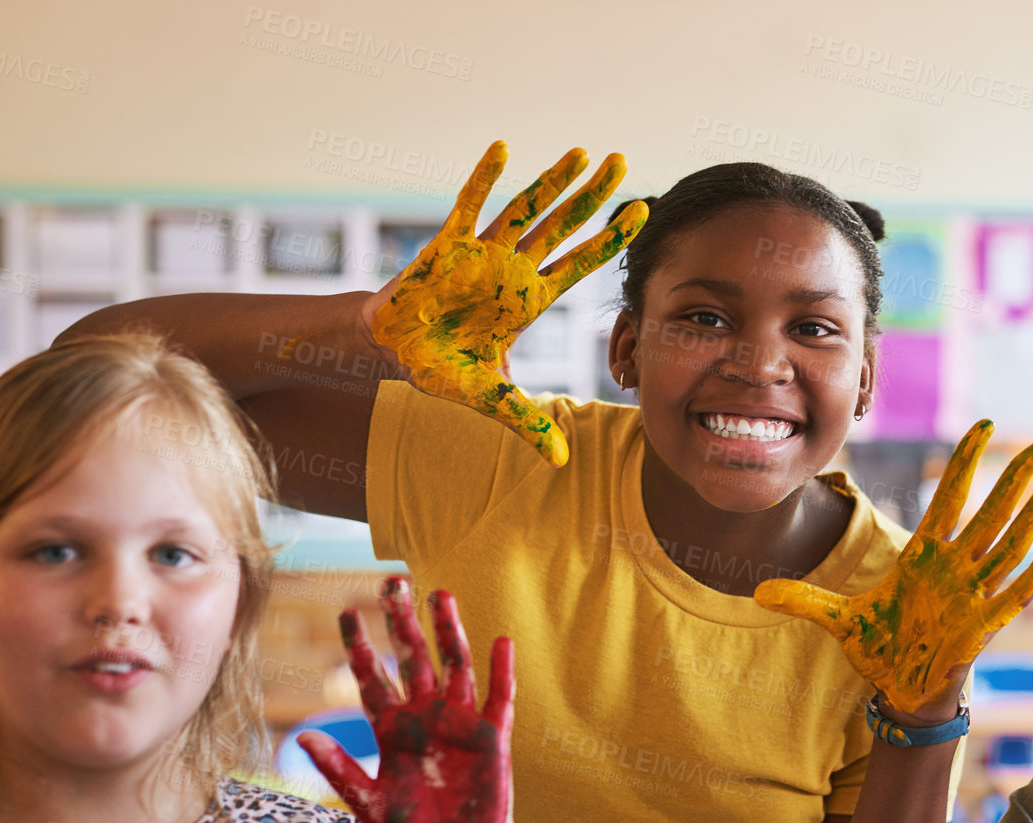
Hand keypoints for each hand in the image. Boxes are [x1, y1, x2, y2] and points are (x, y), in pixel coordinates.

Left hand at [299, 577, 511, 822]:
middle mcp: (425, 716)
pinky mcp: (492, 737)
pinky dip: (501, 671)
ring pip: (453, 666)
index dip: (360, 646)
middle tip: (392, 583)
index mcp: (392, 728)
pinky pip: (499, 697)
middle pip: (412, 658)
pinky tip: (501, 642)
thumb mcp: (366, 803)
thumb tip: (303, 737)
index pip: (373, 677)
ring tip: (439, 595)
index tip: (347, 613)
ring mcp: (460, 722)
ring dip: (448, 631)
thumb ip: (339, 768)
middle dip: (402, 621)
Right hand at [367, 141, 647, 466]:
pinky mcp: (446, 244)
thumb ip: (525, 421)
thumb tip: (562, 462)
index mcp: (527, 300)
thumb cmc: (438, 366)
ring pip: (525, 209)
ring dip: (551, 181)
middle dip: (593, 198)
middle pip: (562, 227)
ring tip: (583, 152)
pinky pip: (468, 205)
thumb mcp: (487, 397)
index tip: (643, 211)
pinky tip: (503, 149)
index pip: (580, 265)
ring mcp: (481, 253)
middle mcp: (512, 270)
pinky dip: (485, 178)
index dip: (611, 240)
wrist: (389, 349)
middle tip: (624, 162)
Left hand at [754, 422, 1032, 715]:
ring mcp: (973, 594)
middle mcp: (954, 567)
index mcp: (923, 556)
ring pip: (1009, 545)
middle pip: (990, 513)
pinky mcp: (983, 625)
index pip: (948, 499)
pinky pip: (1014, 594)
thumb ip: (804, 600)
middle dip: (1014, 477)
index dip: (964, 463)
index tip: (982, 424)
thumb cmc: (879, 648)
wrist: (900, 692)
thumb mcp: (838, 620)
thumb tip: (757, 592)